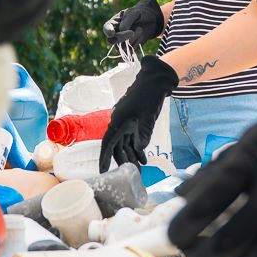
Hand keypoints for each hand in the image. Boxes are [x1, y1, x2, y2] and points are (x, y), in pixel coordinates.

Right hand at [98, 56, 176, 172]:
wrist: (154, 81)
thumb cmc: (148, 97)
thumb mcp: (147, 118)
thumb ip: (143, 135)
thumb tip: (139, 149)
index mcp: (118, 122)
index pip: (108, 144)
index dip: (104, 158)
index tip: (102, 171)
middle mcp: (119, 124)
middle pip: (117, 147)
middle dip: (123, 161)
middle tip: (131, 175)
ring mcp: (126, 123)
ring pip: (125, 144)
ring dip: (132, 156)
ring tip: (140, 170)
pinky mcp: (133, 122)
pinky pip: (132, 139)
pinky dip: (138, 148)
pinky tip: (143, 158)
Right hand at [106, 0, 163, 46]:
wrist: (150, 19)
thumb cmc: (140, 14)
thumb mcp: (134, 13)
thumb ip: (127, 21)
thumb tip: (122, 30)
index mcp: (113, 23)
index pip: (106, 28)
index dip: (107, 31)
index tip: (112, 33)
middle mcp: (115, 34)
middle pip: (112, 40)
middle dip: (121, 37)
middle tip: (131, 32)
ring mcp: (122, 42)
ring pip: (121, 47)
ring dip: (132, 39)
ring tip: (140, 29)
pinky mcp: (130, 48)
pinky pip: (130, 50)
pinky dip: (136, 44)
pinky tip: (141, 35)